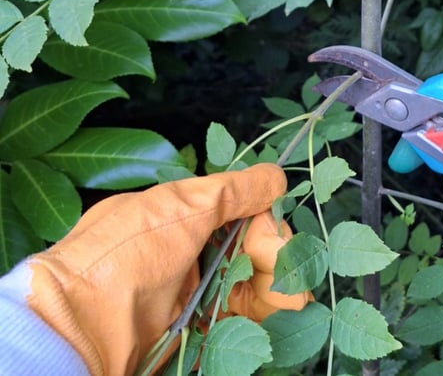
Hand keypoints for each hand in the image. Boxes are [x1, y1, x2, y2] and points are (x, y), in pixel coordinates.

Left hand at [19, 163, 310, 374]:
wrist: (83, 326)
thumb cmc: (126, 254)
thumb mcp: (180, 206)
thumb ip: (232, 191)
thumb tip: (275, 175)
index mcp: (179, 216)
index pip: (238, 212)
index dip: (263, 221)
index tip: (276, 231)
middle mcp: (186, 251)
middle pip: (248, 249)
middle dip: (276, 257)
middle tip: (291, 270)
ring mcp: (190, 291)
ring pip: (248, 283)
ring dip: (278, 288)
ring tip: (299, 299)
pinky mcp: (193, 327)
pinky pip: (237, 317)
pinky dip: (263, 314)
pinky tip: (287, 310)